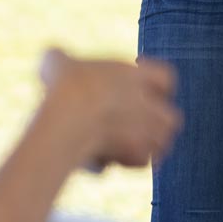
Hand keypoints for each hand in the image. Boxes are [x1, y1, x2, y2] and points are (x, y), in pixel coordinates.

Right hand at [40, 49, 181, 168]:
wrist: (68, 118)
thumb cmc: (63, 85)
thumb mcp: (55, 63)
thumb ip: (58, 59)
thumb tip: (52, 60)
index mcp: (137, 75)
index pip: (166, 77)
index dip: (154, 83)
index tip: (133, 85)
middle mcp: (149, 103)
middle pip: (170, 117)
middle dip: (155, 124)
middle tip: (131, 124)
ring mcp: (147, 130)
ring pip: (161, 142)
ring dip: (143, 144)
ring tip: (119, 144)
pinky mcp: (134, 155)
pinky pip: (140, 161)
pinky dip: (126, 162)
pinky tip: (104, 160)